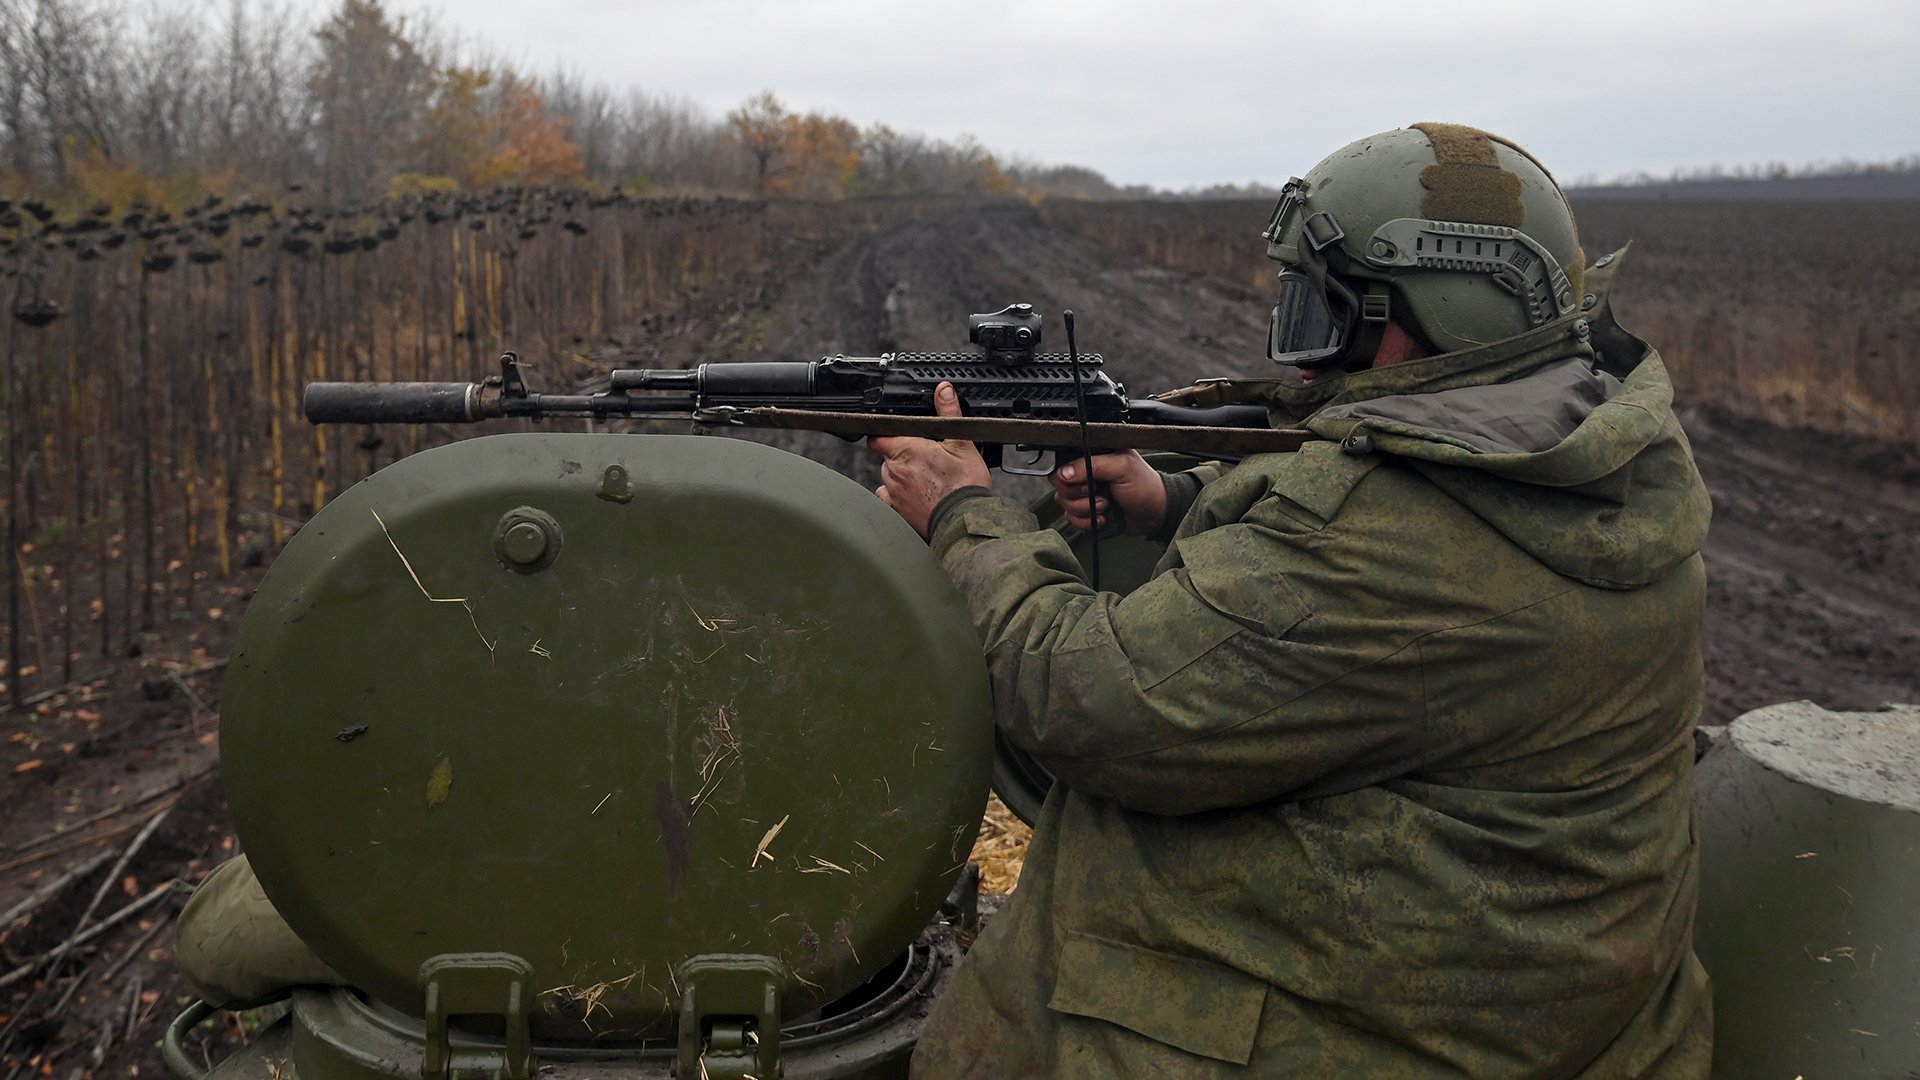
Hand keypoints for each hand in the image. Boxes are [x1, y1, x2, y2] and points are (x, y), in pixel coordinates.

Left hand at [868, 382, 991, 538]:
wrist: (965, 519)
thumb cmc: (965, 484)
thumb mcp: (962, 443)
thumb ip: (949, 413)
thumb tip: (944, 389)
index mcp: (907, 449)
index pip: (879, 437)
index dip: (886, 436)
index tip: (897, 438)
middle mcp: (894, 470)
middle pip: (888, 458)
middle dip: (902, 458)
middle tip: (926, 462)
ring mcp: (893, 492)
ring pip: (888, 479)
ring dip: (901, 478)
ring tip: (926, 482)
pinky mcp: (896, 512)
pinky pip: (889, 500)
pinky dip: (899, 498)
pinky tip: (917, 497)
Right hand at [1050, 451, 1166, 536]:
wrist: (1156, 513)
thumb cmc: (1145, 485)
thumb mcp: (1122, 467)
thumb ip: (1092, 466)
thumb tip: (1064, 473)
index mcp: (1091, 456)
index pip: (1062, 463)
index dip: (1068, 477)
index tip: (1087, 483)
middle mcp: (1084, 474)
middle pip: (1059, 486)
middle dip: (1079, 496)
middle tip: (1099, 494)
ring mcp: (1084, 494)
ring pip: (1064, 504)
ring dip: (1085, 510)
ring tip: (1106, 506)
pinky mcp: (1086, 512)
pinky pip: (1071, 519)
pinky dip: (1086, 522)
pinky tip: (1103, 518)